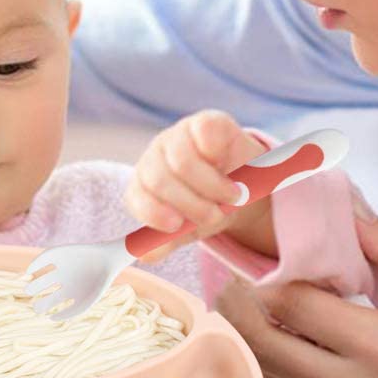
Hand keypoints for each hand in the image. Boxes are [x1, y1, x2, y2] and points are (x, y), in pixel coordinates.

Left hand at [125, 110, 275, 261]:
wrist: (242, 180)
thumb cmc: (208, 204)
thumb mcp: (189, 227)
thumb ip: (166, 241)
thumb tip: (144, 255)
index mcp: (143, 184)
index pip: (136, 196)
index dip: (152, 212)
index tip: (175, 225)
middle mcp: (155, 157)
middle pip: (159, 180)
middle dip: (191, 204)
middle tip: (216, 216)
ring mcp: (177, 136)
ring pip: (182, 161)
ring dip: (212, 185)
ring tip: (232, 197)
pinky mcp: (203, 121)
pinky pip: (204, 133)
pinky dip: (216, 152)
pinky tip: (226, 163)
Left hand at [215, 214, 377, 377]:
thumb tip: (351, 211)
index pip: (290, 302)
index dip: (265, 271)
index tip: (262, 251)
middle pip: (258, 335)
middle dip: (238, 297)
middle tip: (238, 271)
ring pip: (256, 362)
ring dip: (240, 325)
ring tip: (244, 295)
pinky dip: (256, 352)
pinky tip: (266, 327)